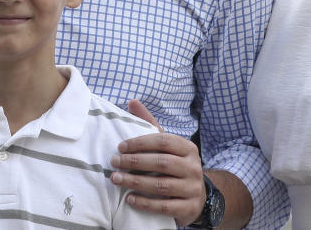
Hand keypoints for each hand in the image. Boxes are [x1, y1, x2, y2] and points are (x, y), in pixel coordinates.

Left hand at [110, 100, 205, 226]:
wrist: (197, 195)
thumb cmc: (175, 165)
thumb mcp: (167, 145)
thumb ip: (150, 124)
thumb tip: (132, 101)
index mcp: (188, 148)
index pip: (163, 141)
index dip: (140, 143)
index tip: (120, 146)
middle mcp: (193, 167)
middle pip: (161, 163)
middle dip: (134, 162)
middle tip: (114, 162)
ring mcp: (193, 189)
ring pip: (161, 185)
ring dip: (135, 182)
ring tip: (116, 179)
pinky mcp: (189, 209)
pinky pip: (164, 207)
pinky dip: (145, 203)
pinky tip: (129, 199)